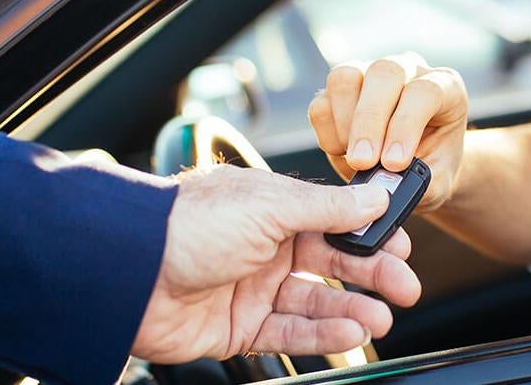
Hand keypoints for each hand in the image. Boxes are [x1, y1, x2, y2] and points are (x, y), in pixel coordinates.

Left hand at [131, 166, 420, 362]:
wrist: (125, 275)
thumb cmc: (187, 225)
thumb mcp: (269, 205)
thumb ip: (328, 207)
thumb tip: (375, 195)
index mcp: (272, 207)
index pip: (335, 219)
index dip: (369, 232)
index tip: (402, 244)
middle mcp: (265, 245)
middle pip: (332, 262)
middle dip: (372, 275)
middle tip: (406, 287)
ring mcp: (252, 288)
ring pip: (316, 302)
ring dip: (351, 309)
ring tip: (380, 318)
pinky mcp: (239, 327)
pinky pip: (290, 333)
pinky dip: (323, 335)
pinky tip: (350, 332)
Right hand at [308, 52, 468, 211]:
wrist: (418, 167)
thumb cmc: (434, 168)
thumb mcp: (438, 181)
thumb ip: (420, 182)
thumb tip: (386, 185)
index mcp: (445, 87)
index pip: (424, 92)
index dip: (405, 126)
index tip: (393, 163)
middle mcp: (408, 71)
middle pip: (383, 74)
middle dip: (369, 121)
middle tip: (363, 163)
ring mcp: (370, 74)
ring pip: (345, 78)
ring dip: (344, 124)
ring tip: (356, 160)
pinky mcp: (339, 91)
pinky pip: (321, 102)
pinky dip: (327, 133)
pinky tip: (343, 154)